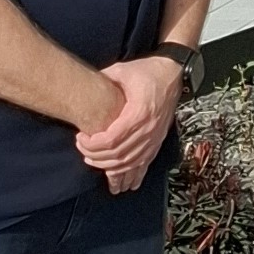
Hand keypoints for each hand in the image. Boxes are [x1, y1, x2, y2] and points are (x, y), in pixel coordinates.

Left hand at [76, 58, 180, 191]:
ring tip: (94, 163)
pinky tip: (125, 183)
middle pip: (118, 155)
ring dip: (110, 168)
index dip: (92, 144)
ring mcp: (155, 137)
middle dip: (96, 157)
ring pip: (130, 163)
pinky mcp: (157, 140)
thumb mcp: (121, 70)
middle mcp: (149, 128)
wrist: (173, 74)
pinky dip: (133, 174)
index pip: (111, 139)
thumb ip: (102, 81)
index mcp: (139, 112)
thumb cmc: (148, 71)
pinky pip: (144, 163)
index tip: (81, 138)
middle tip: (83, 150)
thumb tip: (80, 87)